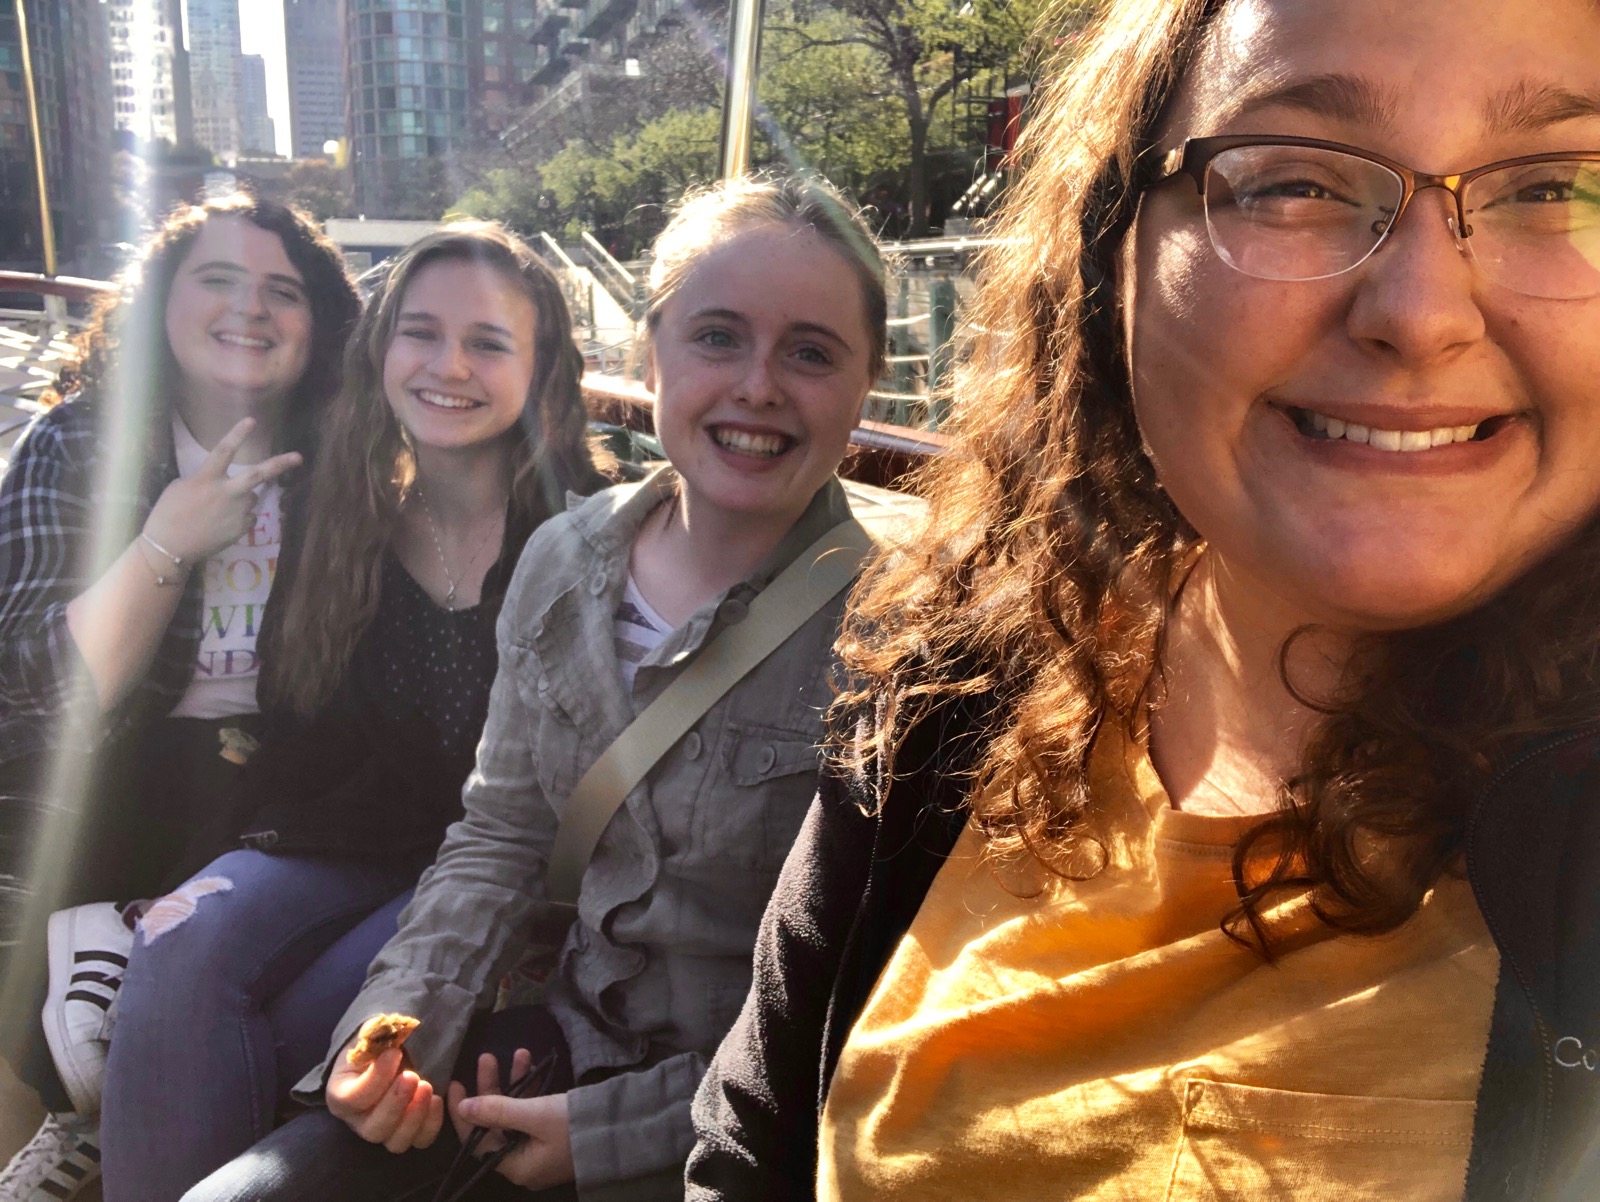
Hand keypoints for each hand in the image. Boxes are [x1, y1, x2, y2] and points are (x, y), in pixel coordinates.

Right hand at [142, 417, 299, 562]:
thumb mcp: (180, 487)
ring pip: (250, 497)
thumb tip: (223, 482)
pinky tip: (220, 524)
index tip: (252, 420)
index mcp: (206, 479)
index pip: (224, 451)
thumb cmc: (168, 513)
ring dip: (241, 498)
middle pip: (258, 474)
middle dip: (280, 464)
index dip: (238, 435)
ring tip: (218, 511)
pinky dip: (239, 517)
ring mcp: (237, 512)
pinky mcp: (243, 528)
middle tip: (299, 457)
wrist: (169, 547)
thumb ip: (205, 479)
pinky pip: (248, 516)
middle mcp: (226, 493)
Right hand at [326, 1042, 444, 1153]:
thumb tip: (385, 1030)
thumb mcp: (371, 1033)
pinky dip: (432, 1123)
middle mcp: (360, 1120)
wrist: (394, 1053)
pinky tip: (439, 1098)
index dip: (374, 1080)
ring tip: (427, 1087)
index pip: (352, 1099)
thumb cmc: (378, 1043)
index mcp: (342, 1095)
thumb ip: (375, 1033)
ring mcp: (386, 1130)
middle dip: (395, 1103)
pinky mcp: (409, 1133)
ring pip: (396, 1142)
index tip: (394, 1053)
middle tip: (412, 1076)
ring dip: (414, 1117)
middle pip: (373, 1129)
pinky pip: (421, 1140)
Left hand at [447, 1049, 574, 1189]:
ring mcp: (541, 1148)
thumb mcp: (534, 1114)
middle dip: (491, 1088)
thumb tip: (463, 1106)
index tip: (456, 1085)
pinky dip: (530, 1089)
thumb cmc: (574, 1125)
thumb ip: (497, 1110)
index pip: (477, 1142)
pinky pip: (533, 1112)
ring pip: (515, 1114)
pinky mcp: (555, 1134)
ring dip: (513, 1083)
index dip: (463, 1114)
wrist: (623, 1128)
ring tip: (515, 1052)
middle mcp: (525, 1162)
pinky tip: (530, 1063)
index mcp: (516, 1167)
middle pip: (496, 1125)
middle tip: (486, 1058)